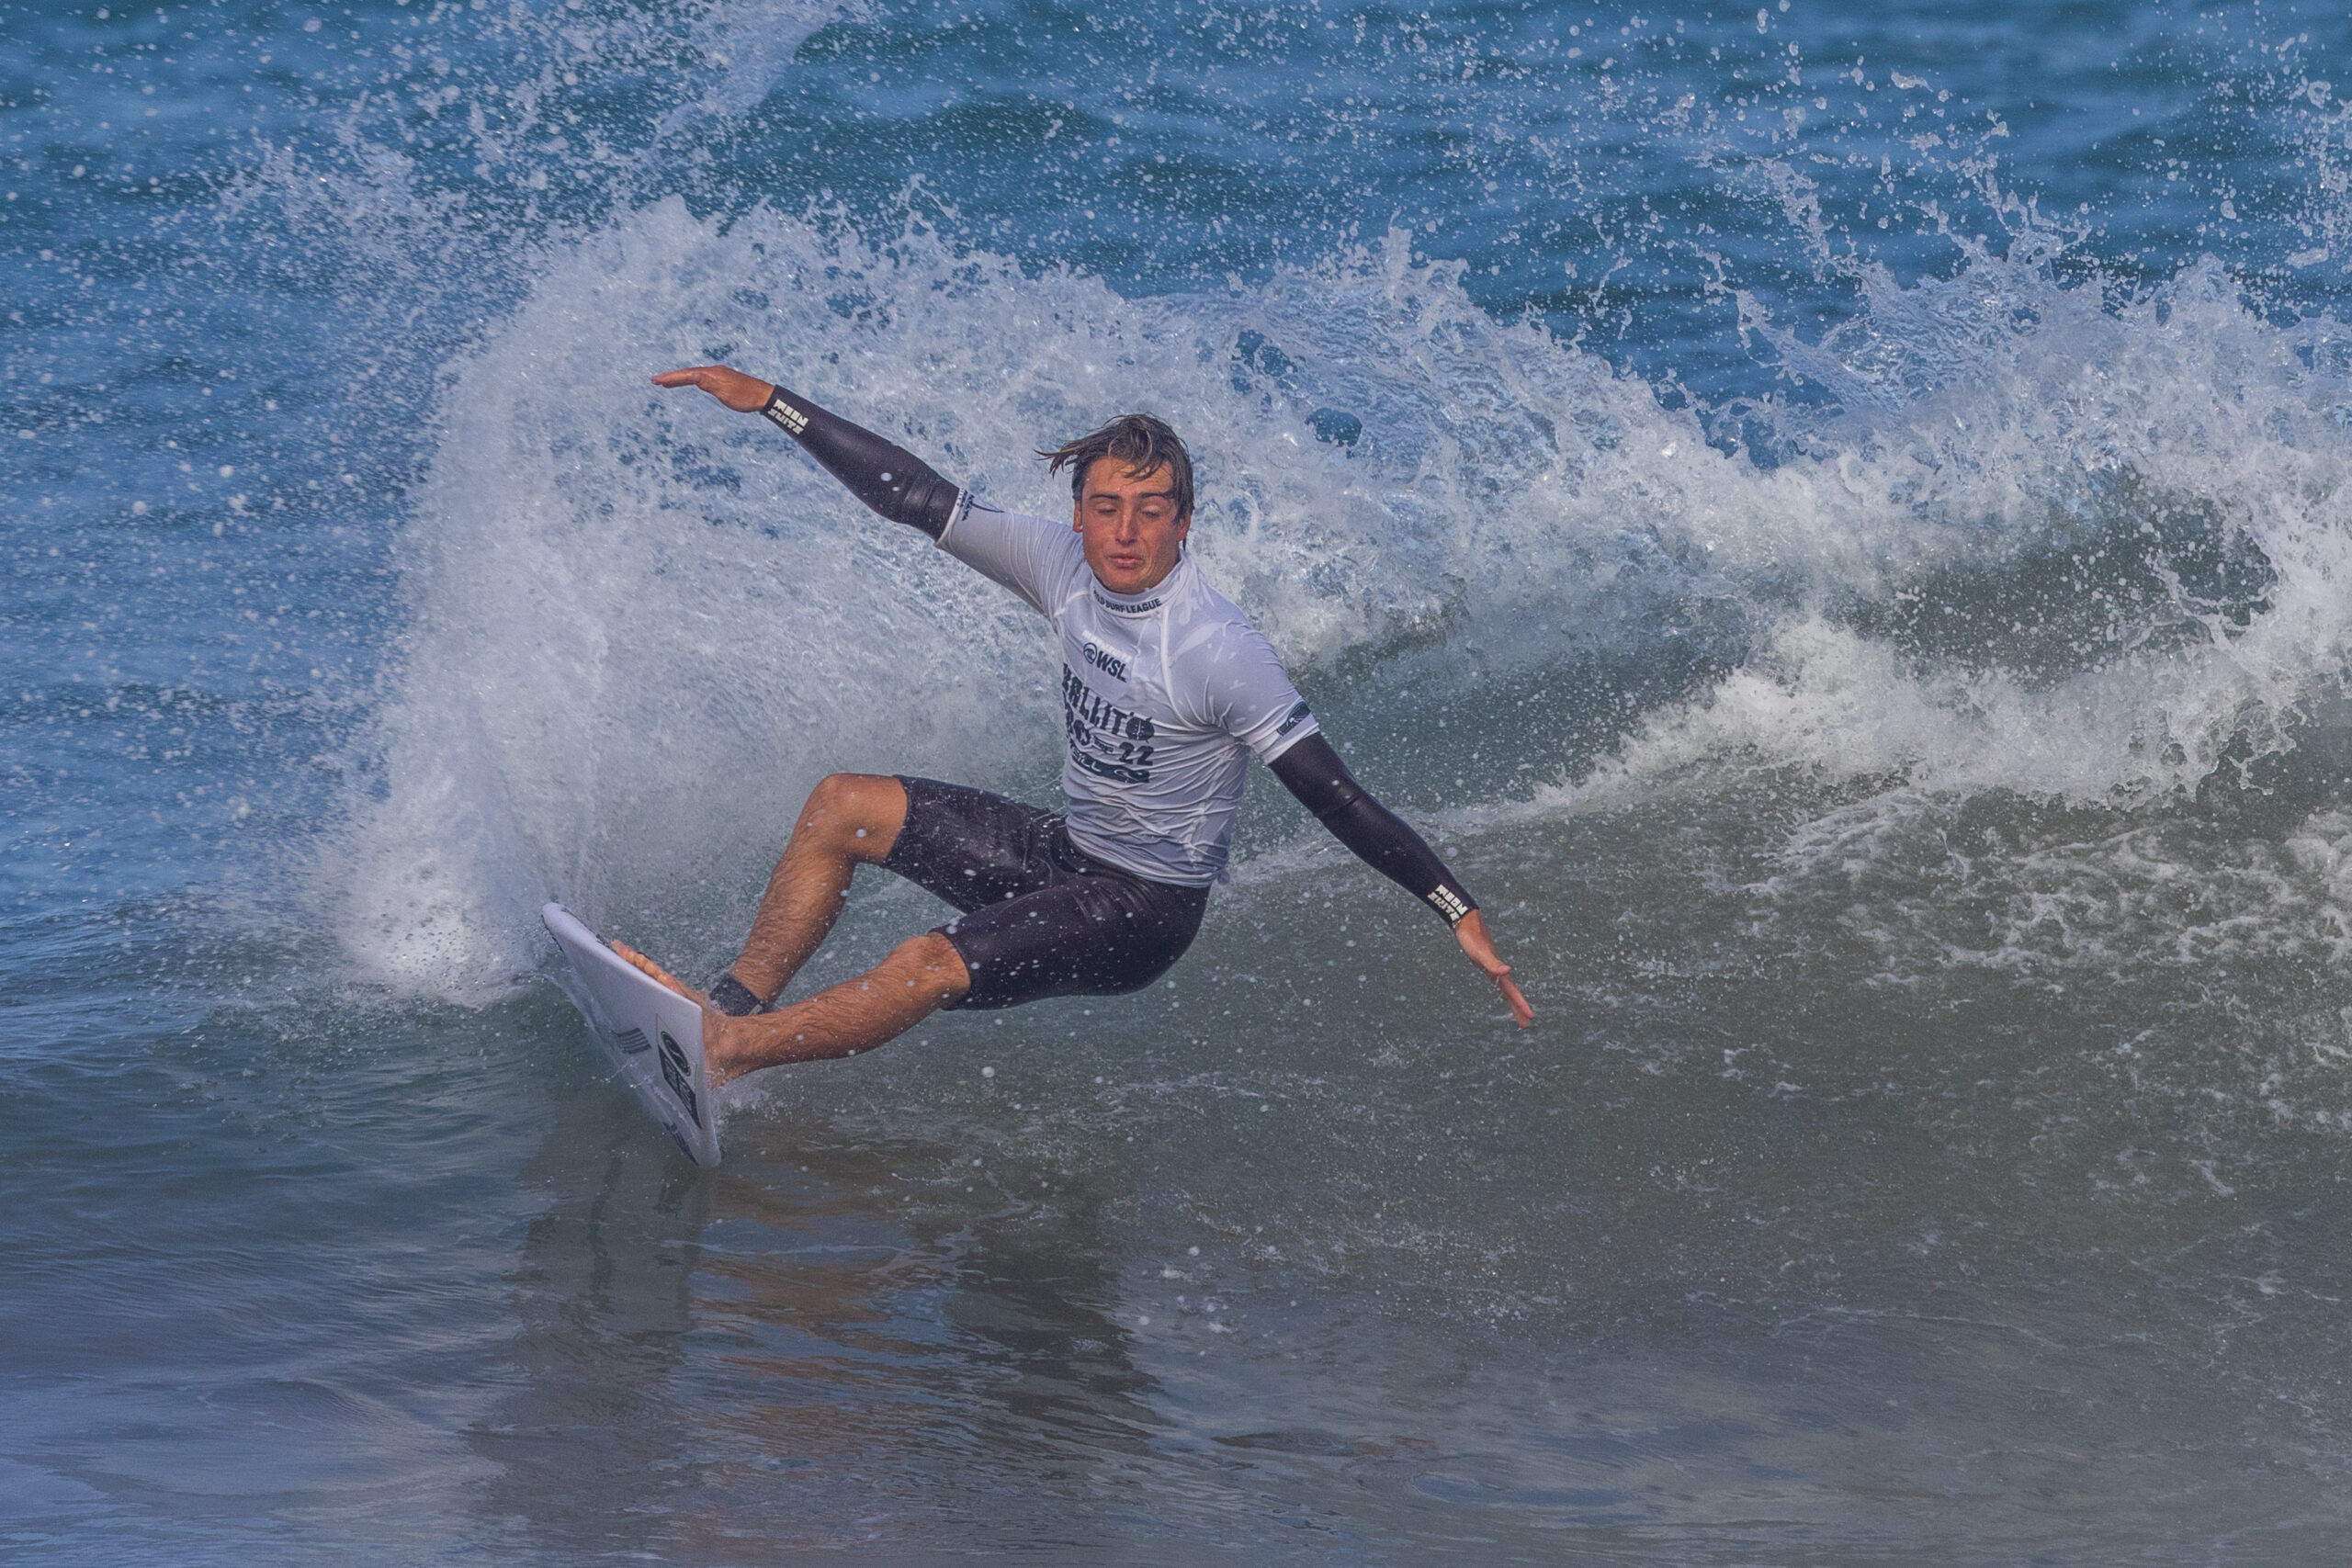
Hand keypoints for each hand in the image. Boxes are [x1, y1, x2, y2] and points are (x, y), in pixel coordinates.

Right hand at [651, 363, 776, 412]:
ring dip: (680, 379)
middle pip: (688, 373)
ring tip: (665, 383)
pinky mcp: (723, 380)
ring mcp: (718, 375)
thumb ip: (709, 384)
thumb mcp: (726, 393)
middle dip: (671, 377)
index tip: (656, 380)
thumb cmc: (746, 397)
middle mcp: (714, 371)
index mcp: (712, 373)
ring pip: (694, 376)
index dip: (671, 377)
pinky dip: (691, 381)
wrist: (764, 396)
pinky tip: (689, 384)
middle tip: (655, 381)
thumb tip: (694, 377)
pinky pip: (702, 379)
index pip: (687, 375)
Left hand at [1453, 909, 1532, 1027]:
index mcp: (1498, 970)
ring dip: (1510, 1000)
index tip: (1530, 1017)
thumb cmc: (1471, 937)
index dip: (1520, 1005)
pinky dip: (1500, 986)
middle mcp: (1498, 969)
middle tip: (1525, 1025)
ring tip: (1516, 1012)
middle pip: (1510, 993)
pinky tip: (1500, 985)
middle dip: (1517, 1009)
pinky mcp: (1485, 962)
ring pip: (1504, 988)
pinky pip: (1497, 979)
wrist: (1466, 920)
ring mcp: (1492, 966)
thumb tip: (1507, 971)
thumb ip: (1493, 962)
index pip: (1512, 992)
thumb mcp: (1479, 952)